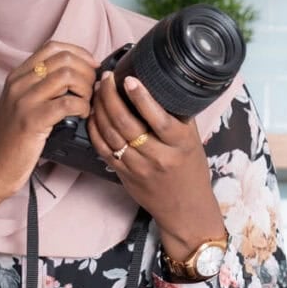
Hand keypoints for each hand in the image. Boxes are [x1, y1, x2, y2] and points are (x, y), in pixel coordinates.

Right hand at [0, 41, 97, 202]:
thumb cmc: (13, 140)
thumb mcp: (21, 104)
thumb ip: (41, 86)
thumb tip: (76, 74)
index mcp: (17, 76)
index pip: (52, 47)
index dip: (78, 52)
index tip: (91, 66)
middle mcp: (18, 83)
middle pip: (63, 59)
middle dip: (86, 72)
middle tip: (92, 89)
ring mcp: (23, 101)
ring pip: (67, 76)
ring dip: (86, 88)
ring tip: (87, 102)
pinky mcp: (32, 121)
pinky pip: (68, 102)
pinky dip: (83, 106)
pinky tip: (82, 115)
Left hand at [87, 71, 225, 260]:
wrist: (186, 209)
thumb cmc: (190, 169)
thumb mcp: (192, 140)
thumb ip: (178, 115)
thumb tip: (160, 83)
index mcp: (180, 145)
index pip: (158, 118)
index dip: (141, 97)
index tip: (129, 79)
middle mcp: (158, 156)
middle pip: (127, 123)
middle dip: (111, 97)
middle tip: (106, 79)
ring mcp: (138, 168)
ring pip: (111, 134)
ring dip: (100, 109)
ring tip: (98, 91)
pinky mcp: (123, 175)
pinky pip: (102, 149)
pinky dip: (95, 129)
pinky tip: (93, 114)